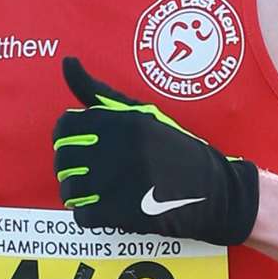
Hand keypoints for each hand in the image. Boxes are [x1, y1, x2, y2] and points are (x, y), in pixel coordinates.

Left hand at [52, 57, 258, 245]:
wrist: (214, 191)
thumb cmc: (175, 148)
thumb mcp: (143, 112)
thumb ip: (99, 92)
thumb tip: (67, 62)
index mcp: (123, 121)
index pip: (66, 126)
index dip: (66, 137)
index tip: (79, 143)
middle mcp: (119, 149)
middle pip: (64, 158)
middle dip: (70, 165)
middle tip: (87, 169)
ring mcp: (119, 182)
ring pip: (70, 189)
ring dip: (77, 191)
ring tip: (94, 189)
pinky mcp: (123, 213)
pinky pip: (82, 216)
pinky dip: (88, 215)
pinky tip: (104, 208)